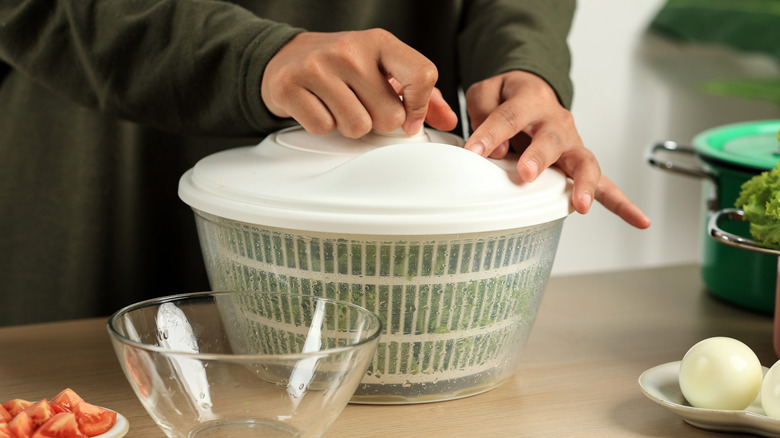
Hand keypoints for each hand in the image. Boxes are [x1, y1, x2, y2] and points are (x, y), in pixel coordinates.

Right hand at [261, 29, 457, 137]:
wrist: (286, 57)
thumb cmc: (341, 67)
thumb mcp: (383, 70)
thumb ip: (420, 94)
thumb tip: (448, 121)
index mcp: (380, 42)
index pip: (423, 74)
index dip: (421, 107)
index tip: (410, 119)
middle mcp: (350, 50)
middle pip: (390, 115)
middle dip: (377, 122)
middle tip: (361, 106)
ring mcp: (318, 66)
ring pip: (357, 127)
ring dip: (350, 127)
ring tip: (339, 107)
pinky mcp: (291, 86)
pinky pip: (323, 128)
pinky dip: (323, 126)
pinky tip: (319, 108)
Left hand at [463, 71, 649, 228]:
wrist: (531, 91)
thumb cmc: (507, 97)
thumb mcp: (486, 92)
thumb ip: (484, 111)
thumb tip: (497, 149)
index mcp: (530, 99)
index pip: (509, 116)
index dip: (490, 134)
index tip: (473, 151)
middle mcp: (556, 121)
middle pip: (551, 139)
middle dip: (540, 157)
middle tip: (526, 173)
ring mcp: (571, 143)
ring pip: (585, 162)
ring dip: (583, 185)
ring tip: (580, 206)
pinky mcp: (579, 162)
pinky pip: (604, 184)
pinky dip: (622, 203)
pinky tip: (640, 221)